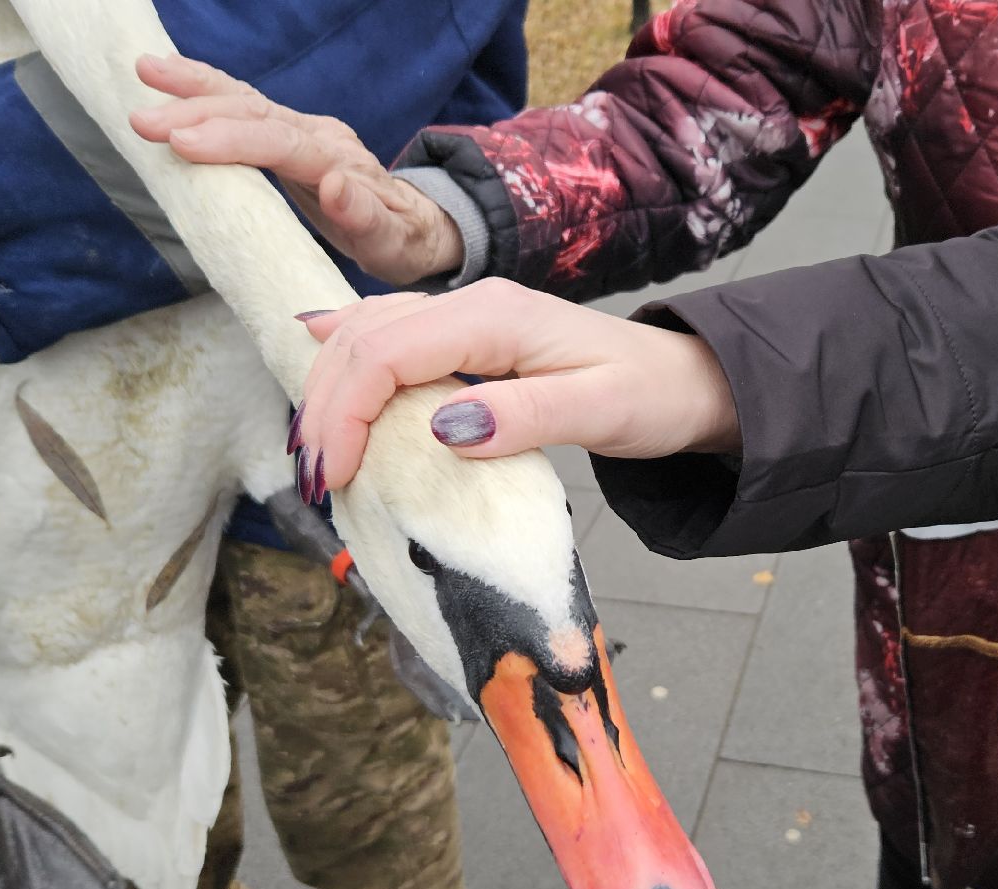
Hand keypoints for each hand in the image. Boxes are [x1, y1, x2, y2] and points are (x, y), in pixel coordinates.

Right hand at [130, 54, 463, 285]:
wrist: (414, 227)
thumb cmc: (399, 240)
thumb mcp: (391, 241)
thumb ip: (366, 217)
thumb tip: (336, 186)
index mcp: (338, 160)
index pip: (280, 143)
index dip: (232, 141)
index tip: (184, 144)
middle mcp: (318, 136)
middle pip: (255, 115)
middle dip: (198, 113)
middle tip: (145, 122)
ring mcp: (302, 130)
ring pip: (244, 100)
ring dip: (194, 87)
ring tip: (146, 71)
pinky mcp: (287, 134)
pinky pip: (242, 106)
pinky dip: (206, 90)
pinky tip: (169, 76)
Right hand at [294, 280, 739, 492]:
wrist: (683, 379)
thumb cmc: (648, 396)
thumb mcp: (599, 412)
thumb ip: (524, 418)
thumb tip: (446, 429)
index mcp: (496, 317)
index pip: (388, 354)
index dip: (347, 412)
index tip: (337, 476)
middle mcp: (473, 304)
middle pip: (364, 338)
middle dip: (325, 404)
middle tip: (315, 476)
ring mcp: (468, 313)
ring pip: (368, 331)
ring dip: (330, 383)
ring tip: (314, 447)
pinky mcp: (467, 332)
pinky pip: (390, 334)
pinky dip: (351, 360)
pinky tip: (320, 361)